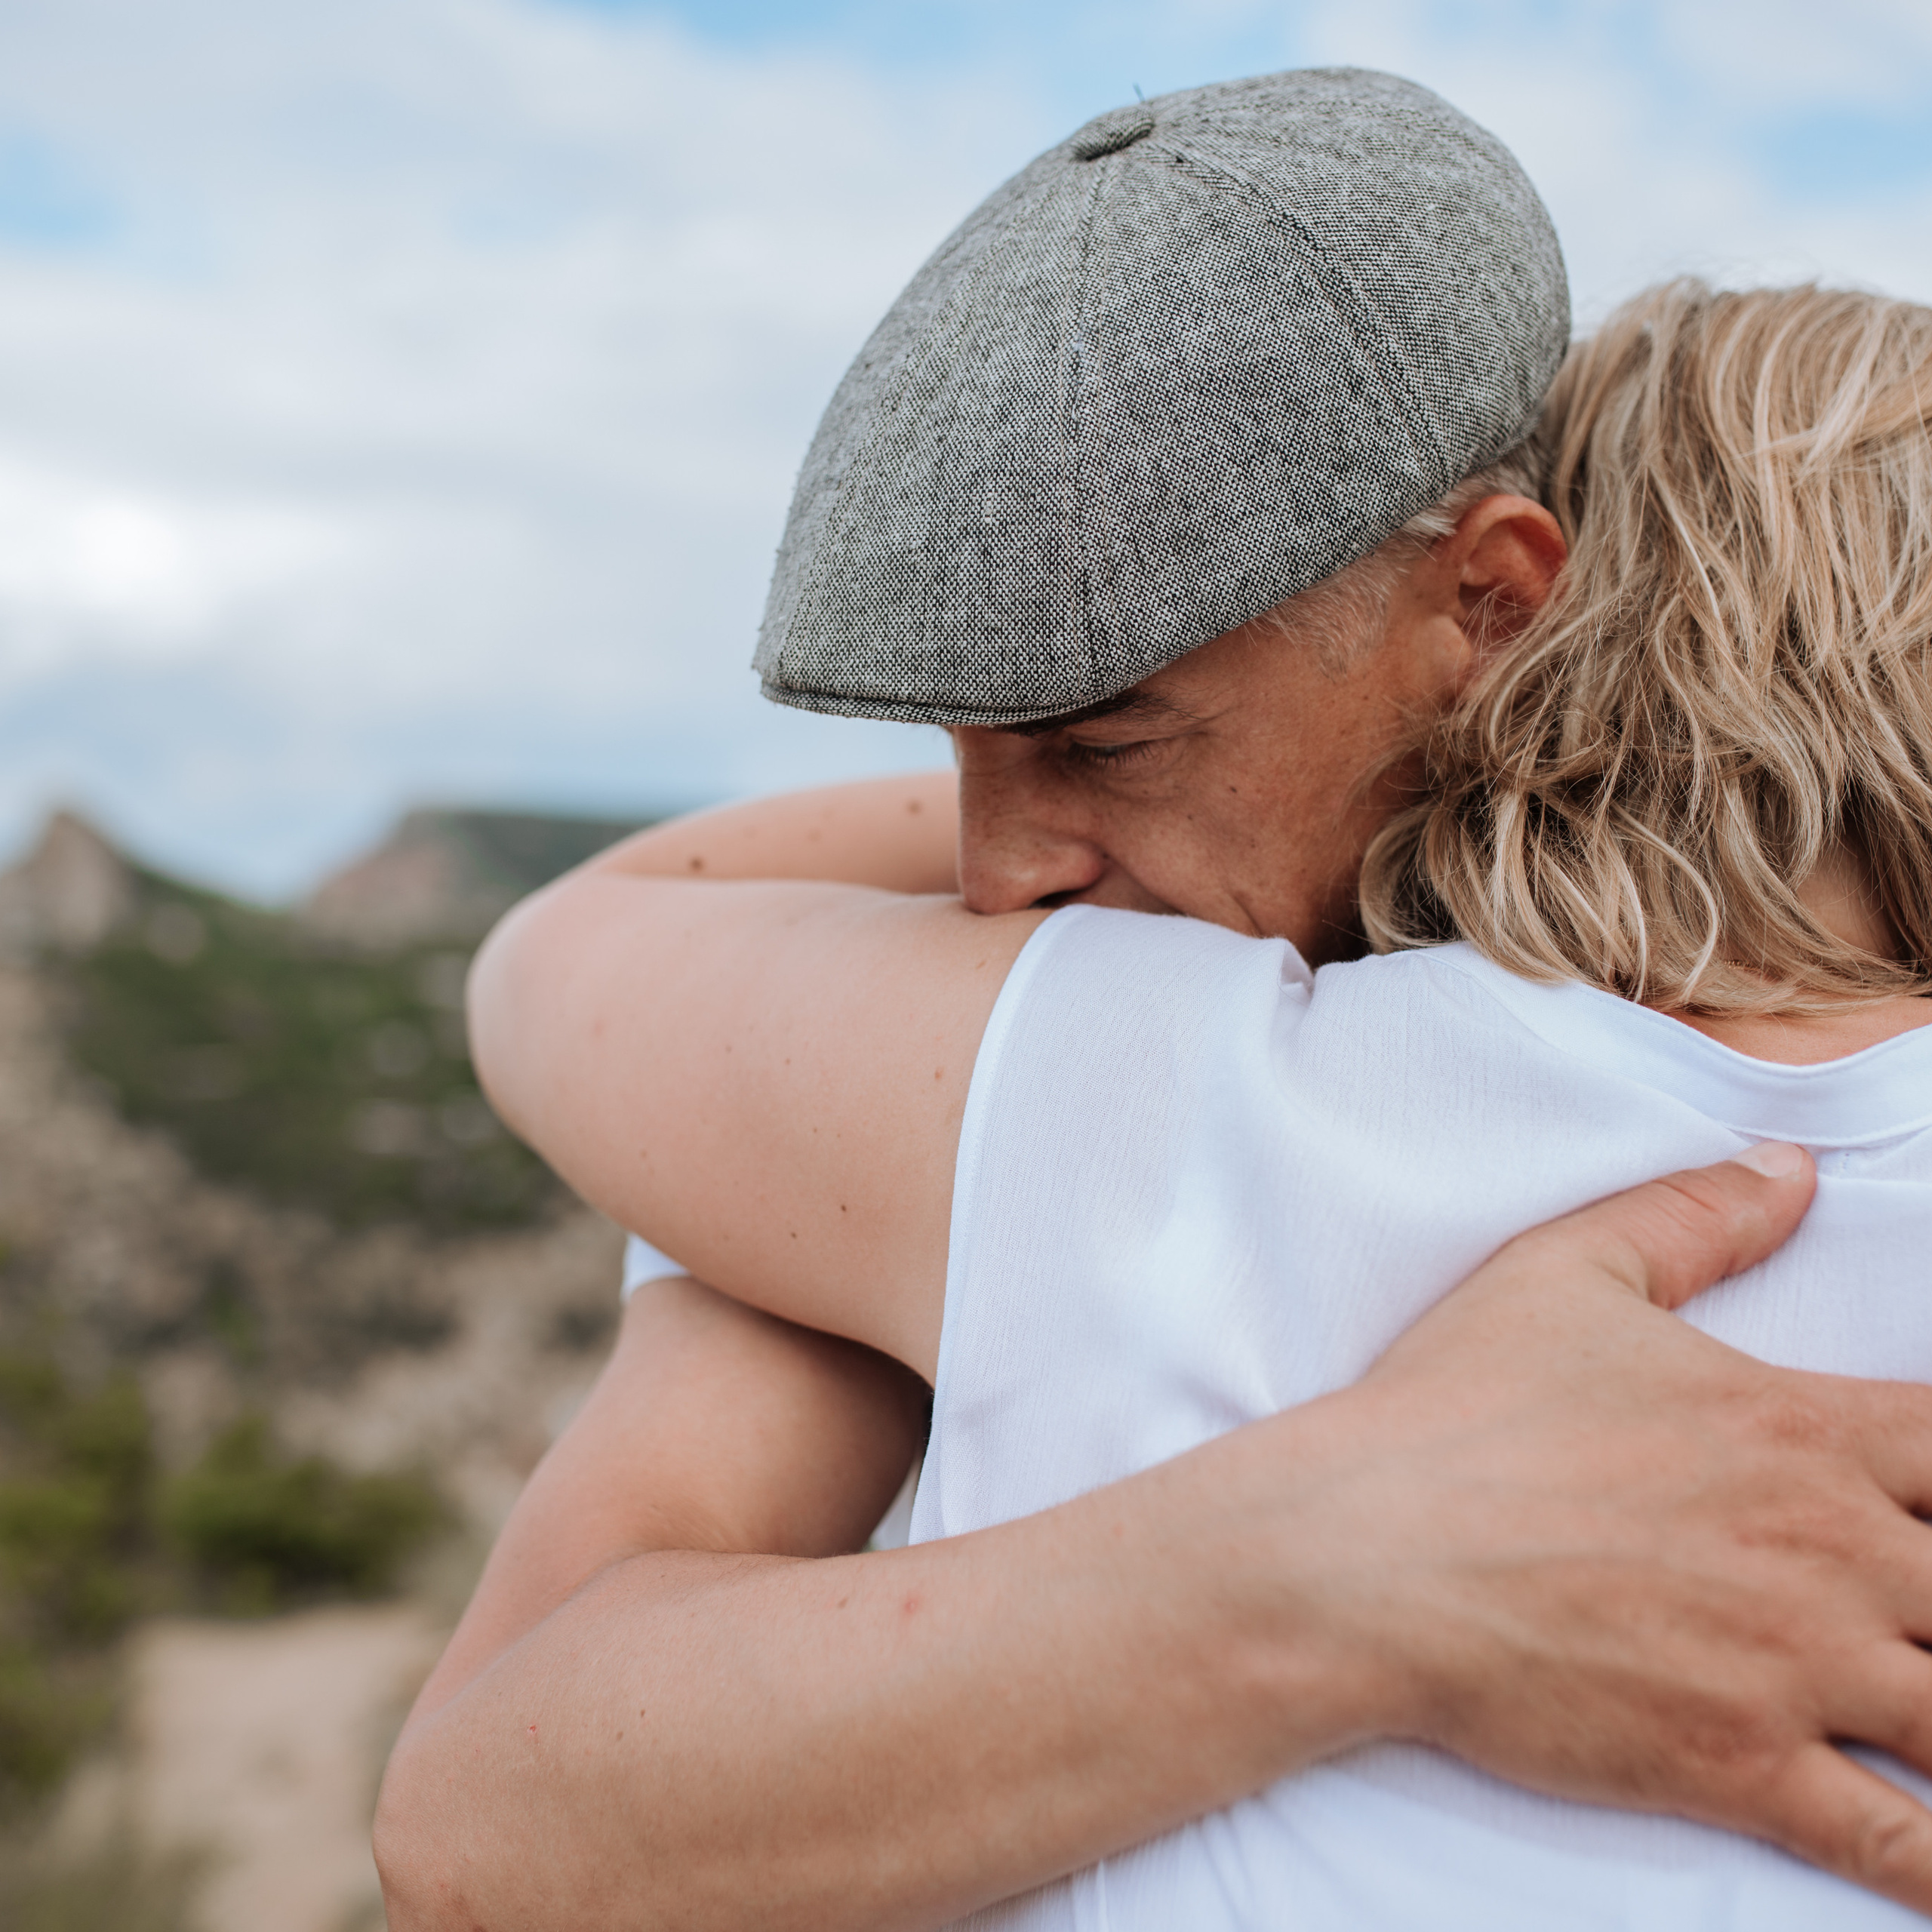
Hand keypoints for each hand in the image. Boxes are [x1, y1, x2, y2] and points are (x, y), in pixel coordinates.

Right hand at [1307, 1145, 1931, 1912]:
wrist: (1361, 1552)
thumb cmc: (1455, 1411)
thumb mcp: (1565, 1271)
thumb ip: (1693, 1215)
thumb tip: (1793, 1166)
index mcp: (1799, 1431)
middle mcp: (1827, 1551)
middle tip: (1925, 1610)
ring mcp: (1793, 1669)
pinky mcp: (1740, 1767)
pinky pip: (1899, 1846)